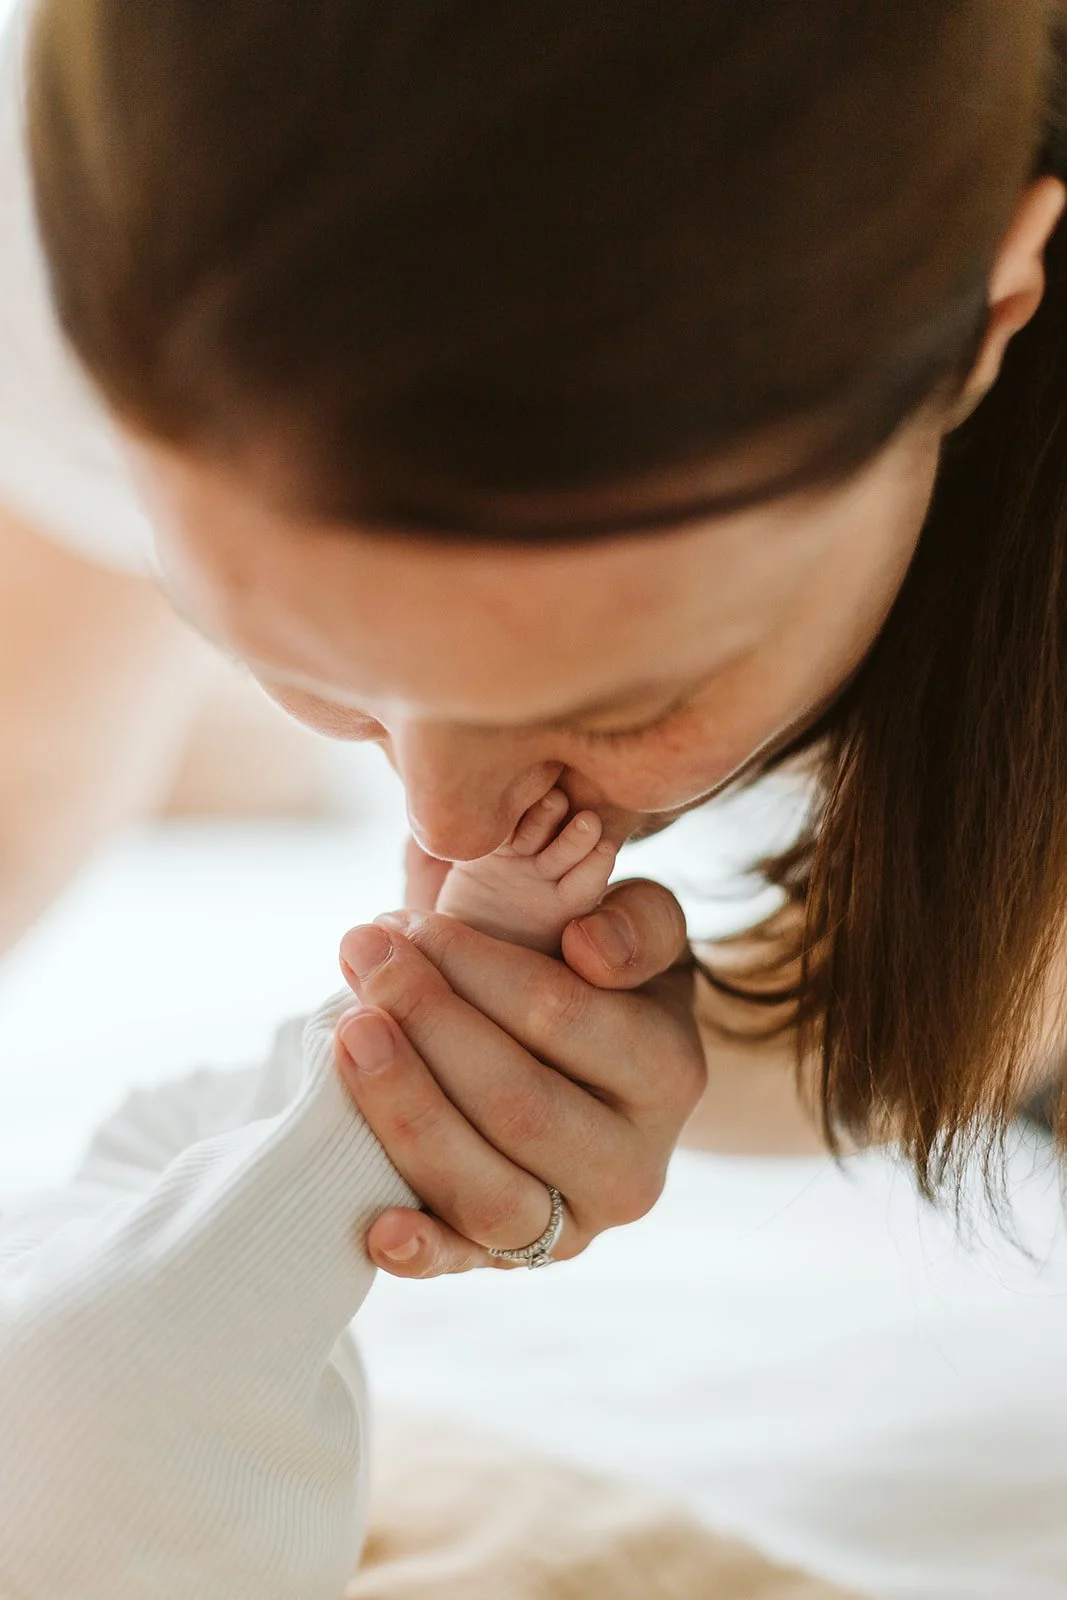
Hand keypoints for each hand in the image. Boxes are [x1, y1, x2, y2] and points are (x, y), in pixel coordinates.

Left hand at [335, 872, 703, 1277]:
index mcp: (669, 1073)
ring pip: (487, 1191)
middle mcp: (634, 1167)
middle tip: (362, 955)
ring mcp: (574, 1226)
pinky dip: (421, 1251)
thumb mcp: (642, 927)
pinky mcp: (513, 1260)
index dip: (474, 967)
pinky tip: (376, 1226)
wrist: (592, 1064)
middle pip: (517, 1106)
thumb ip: (638, 922)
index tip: (406, 923)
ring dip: (406, 1110)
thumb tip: (590, 948)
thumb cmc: (598, 978)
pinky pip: (463, 1262)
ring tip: (349, 1033)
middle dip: (427, 1023)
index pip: (561, 1017)